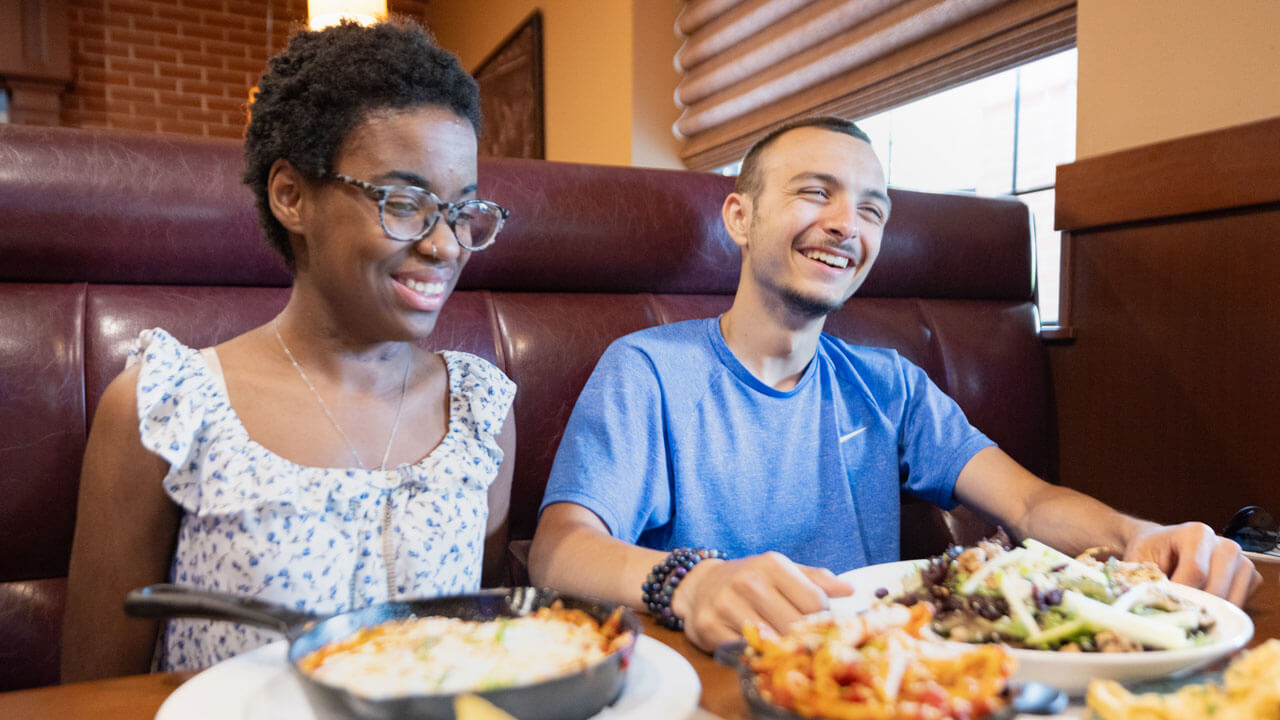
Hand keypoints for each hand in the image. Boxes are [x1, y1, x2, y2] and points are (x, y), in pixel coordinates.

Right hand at [669, 551, 852, 651]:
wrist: (700, 585)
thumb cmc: (751, 580)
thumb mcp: (783, 572)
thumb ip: (816, 580)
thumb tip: (851, 590)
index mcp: (771, 563)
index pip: (814, 602)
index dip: (823, 620)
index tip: (821, 627)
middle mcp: (748, 581)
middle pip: (794, 624)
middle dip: (804, 640)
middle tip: (808, 647)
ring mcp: (725, 603)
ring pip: (769, 640)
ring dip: (781, 651)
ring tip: (786, 651)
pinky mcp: (708, 626)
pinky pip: (743, 651)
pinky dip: (755, 656)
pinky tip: (759, 651)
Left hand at [1124, 521, 1259, 605]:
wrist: (1161, 544)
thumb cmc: (1149, 552)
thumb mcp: (1140, 560)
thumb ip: (1146, 578)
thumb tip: (1148, 603)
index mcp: (1198, 533)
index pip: (1196, 572)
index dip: (1180, 592)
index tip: (1165, 603)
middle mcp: (1226, 545)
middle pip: (1217, 590)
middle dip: (1194, 606)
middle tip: (1176, 611)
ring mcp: (1242, 561)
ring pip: (1231, 601)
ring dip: (1208, 611)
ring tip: (1187, 607)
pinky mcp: (1250, 577)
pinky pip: (1240, 603)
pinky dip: (1221, 610)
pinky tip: (1202, 604)